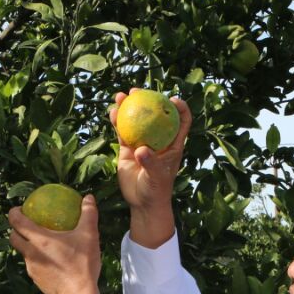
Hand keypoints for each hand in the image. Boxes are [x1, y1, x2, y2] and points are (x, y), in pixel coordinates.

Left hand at [8, 195, 101, 293]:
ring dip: (27, 246)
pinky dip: (38, 260)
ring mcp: (32, 269)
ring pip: (23, 253)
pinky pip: (33, 266)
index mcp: (38, 240)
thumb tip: (88, 197)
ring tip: (40, 243)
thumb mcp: (89, 236)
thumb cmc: (82, 264)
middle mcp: (30, 253)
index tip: (18, 209)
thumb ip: (88, 214)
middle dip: (15, 230)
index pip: (17, 222)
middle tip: (26, 225)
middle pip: (14, 238)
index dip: (14, 213)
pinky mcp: (37, 281)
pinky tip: (51, 260)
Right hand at [110, 88, 192, 211]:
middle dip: (148, 100)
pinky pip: (122, 132)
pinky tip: (112, 112)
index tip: (172, 98)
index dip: (180, 108)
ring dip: (128, 107)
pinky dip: (117, 122)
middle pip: (155, 115)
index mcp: (172, 144)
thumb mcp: (156, 177)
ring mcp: (142, 143)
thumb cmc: (156, 190)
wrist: (142, 203)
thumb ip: (150, 163)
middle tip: (138, 91)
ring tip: (121, 96)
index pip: (181, 122)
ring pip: (136, 121)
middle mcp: (158, 140)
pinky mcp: (128, 150)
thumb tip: (141, 150)